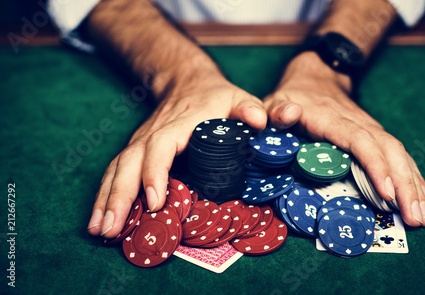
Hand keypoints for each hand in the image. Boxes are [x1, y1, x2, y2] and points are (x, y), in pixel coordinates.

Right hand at [87, 75, 266, 236]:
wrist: (188, 84)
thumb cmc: (215, 98)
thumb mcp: (236, 97)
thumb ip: (249, 108)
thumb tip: (260, 121)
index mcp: (178, 124)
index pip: (161, 145)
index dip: (155, 172)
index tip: (155, 201)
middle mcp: (152, 134)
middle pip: (129, 163)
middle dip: (119, 196)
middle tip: (111, 229)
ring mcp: (140, 143)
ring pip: (117, 170)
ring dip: (106, 201)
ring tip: (99, 231)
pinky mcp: (135, 152)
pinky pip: (116, 174)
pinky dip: (106, 197)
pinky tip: (100, 220)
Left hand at [264, 52, 424, 226]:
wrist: (315, 77)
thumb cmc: (292, 97)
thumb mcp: (275, 101)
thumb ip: (277, 111)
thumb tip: (289, 113)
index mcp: (331, 118)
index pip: (360, 140)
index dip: (376, 166)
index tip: (387, 194)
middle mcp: (357, 122)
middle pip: (388, 150)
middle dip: (404, 184)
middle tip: (415, 218)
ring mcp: (369, 128)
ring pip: (398, 153)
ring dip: (413, 184)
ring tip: (423, 216)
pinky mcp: (374, 135)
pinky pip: (398, 155)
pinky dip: (411, 176)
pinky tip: (420, 197)